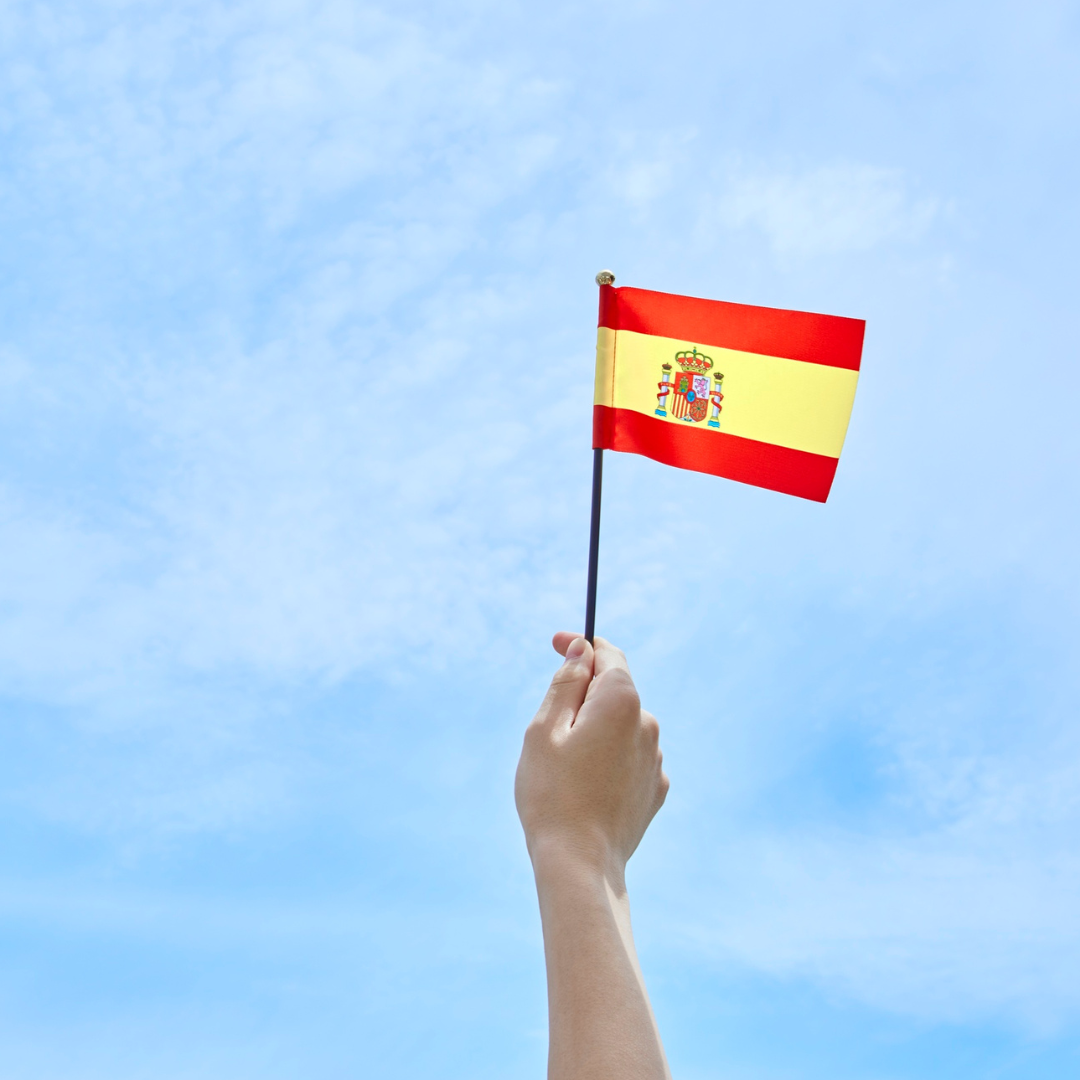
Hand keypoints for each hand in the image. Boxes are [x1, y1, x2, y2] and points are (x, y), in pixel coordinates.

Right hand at [515, 634, 668, 878]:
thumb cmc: (553, 794)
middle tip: (547, 728)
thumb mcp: (544, 729)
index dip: (581, 644)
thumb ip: (566, 682)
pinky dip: (608, 758)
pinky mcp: (656, 789)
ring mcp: (656, 759)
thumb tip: (583, 649)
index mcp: (622, 701)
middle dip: (583, 696)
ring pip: (621, 726)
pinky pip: (629, 757)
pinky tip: (585, 786)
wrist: (580, 865)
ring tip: (564, 768)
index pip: (607, 653)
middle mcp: (648, 724)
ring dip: (596, 730)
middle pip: (614, 691)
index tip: (556, 643)